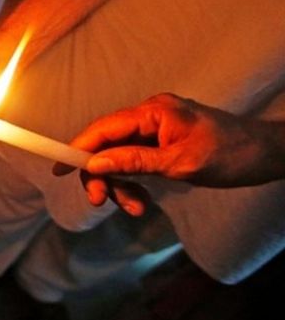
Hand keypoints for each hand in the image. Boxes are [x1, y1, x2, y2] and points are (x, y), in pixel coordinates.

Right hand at [58, 93, 284, 215]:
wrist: (269, 155)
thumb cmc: (231, 154)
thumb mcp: (179, 163)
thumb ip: (134, 162)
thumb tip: (93, 164)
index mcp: (154, 112)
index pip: (103, 129)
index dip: (76, 148)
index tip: (57, 169)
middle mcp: (151, 115)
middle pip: (107, 145)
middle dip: (102, 176)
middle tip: (102, 202)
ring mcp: (157, 128)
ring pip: (120, 158)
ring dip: (121, 185)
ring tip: (136, 208)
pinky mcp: (164, 142)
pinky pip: (136, 161)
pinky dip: (134, 182)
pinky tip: (143, 200)